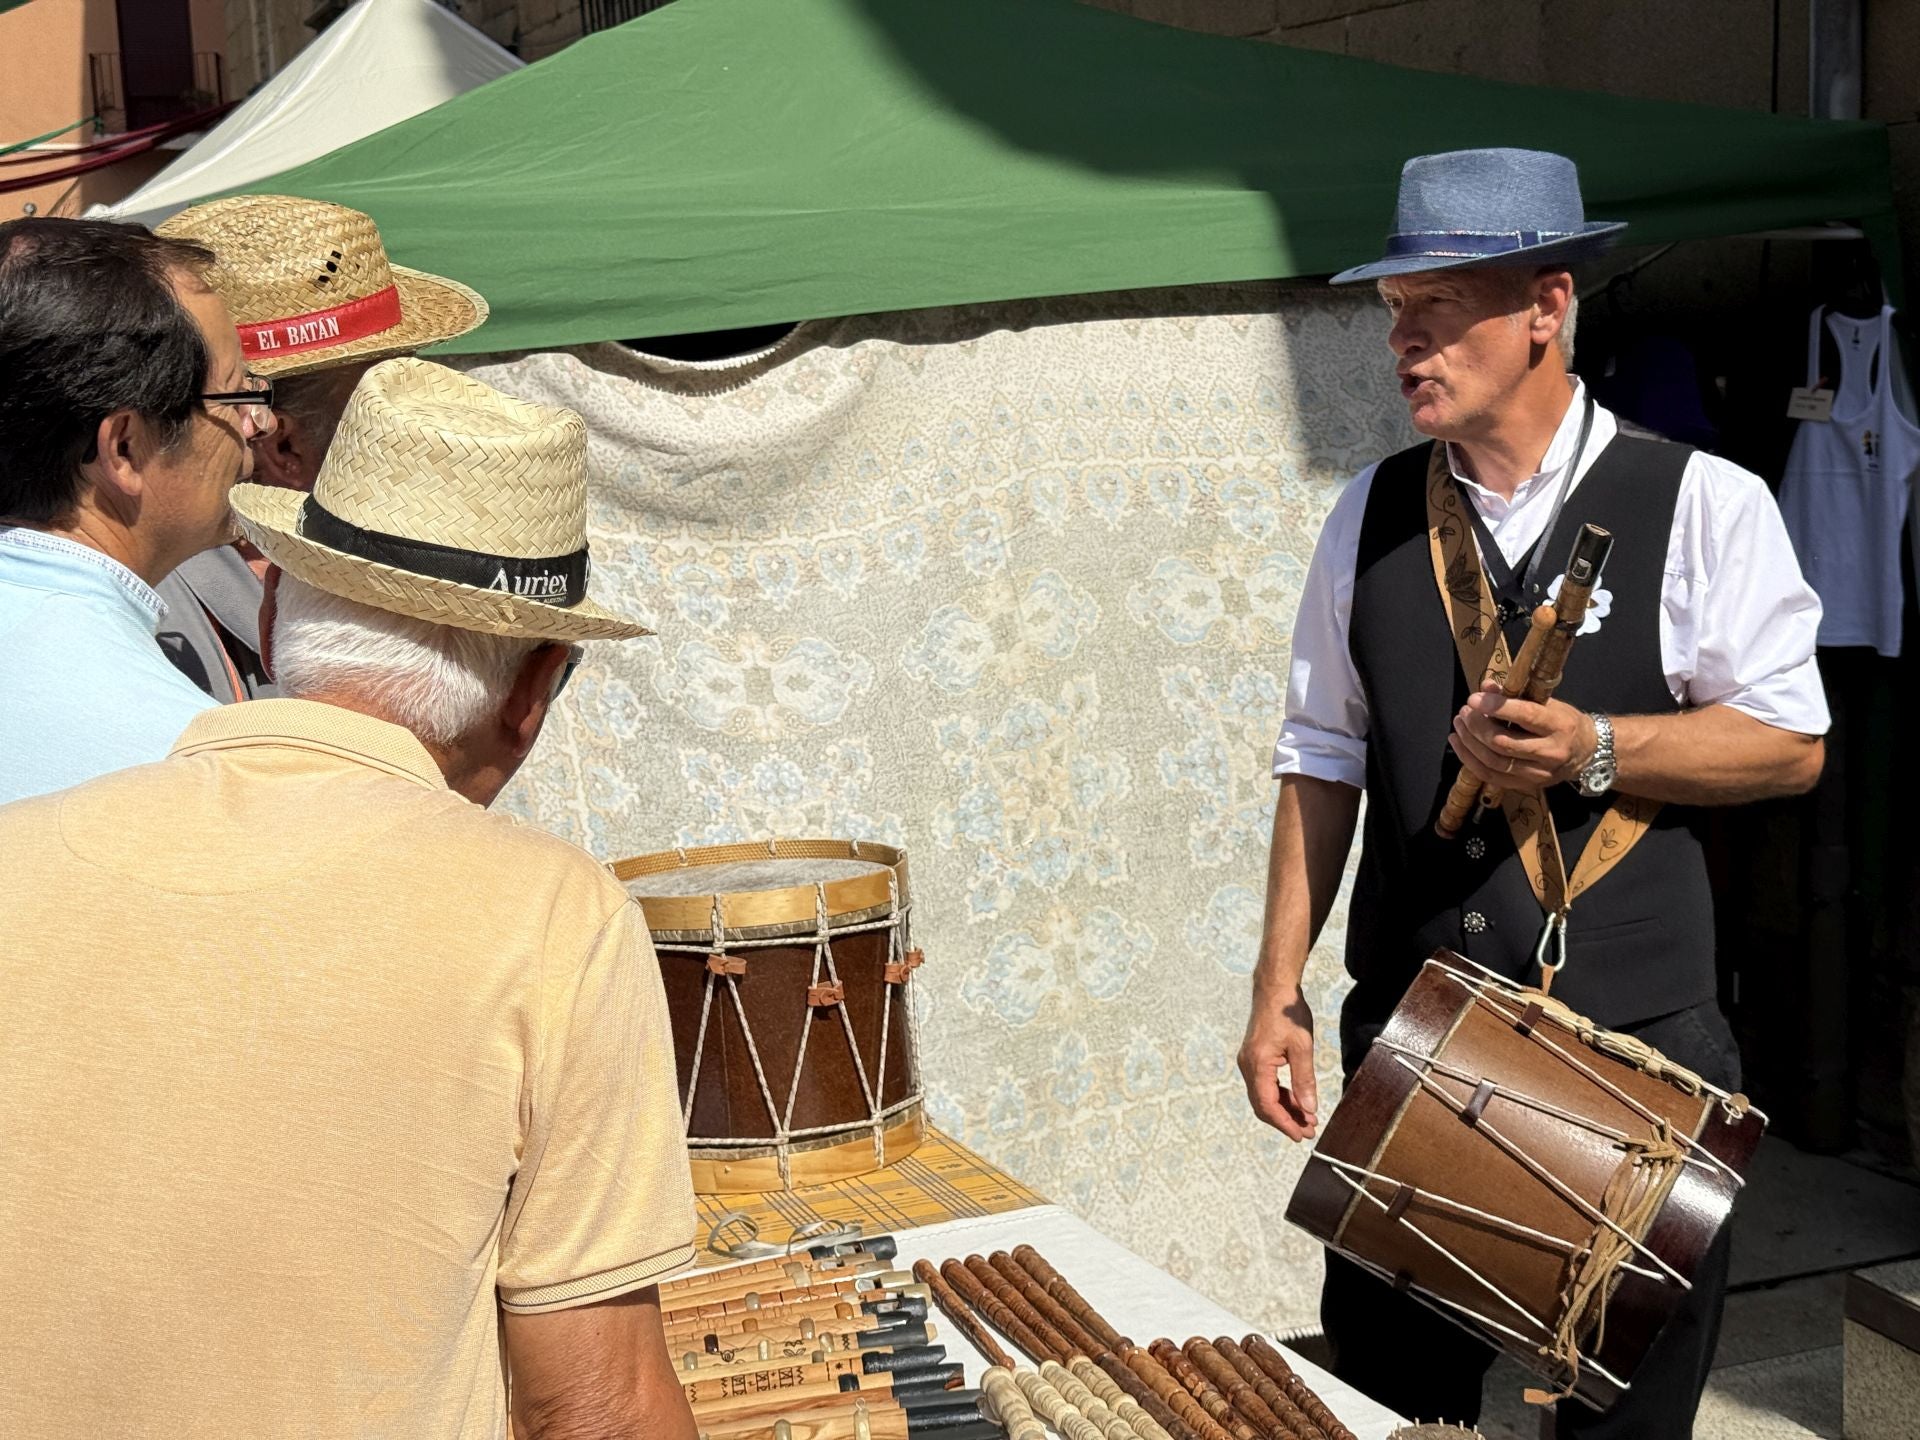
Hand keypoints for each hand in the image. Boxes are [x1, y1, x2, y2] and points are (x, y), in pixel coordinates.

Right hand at [1237, 988, 1317, 1140]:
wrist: (1274, 989)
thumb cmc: (1288, 1013)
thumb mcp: (1302, 1047)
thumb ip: (1304, 1080)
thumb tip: (1309, 1109)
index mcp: (1257, 1064)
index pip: (1267, 1104)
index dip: (1284, 1123)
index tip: (1301, 1135)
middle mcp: (1248, 1066)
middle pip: (1263, 1105)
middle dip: (1285, 1120)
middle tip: (1308, 1131)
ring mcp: (1249, 1062)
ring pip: (1264, 1096)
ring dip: (1284, 1109)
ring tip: (1308, 1119)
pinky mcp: (1254, 1058)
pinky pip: (1265, 1084)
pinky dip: (1280, 1095)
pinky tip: (1297, 1100)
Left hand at [1449, 679, 1595, 790]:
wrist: (1587, 751)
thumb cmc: (1563, 721)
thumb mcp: (1547, 702)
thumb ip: (1516, 695)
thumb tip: (1486, 687)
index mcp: (1559, 725)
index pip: (1526, 716)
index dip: (1497, 707)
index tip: (1474, 698)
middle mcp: (1551, 752)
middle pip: (1503, 743)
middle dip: (1477, 726)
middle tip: (1465, 712)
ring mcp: (1539, 773)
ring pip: (1494, 762)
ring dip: (1469, 743)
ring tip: (1459, 725)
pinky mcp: (1527, 785)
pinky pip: (1491, 777)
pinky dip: (1470, 760)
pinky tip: (1459, 744)